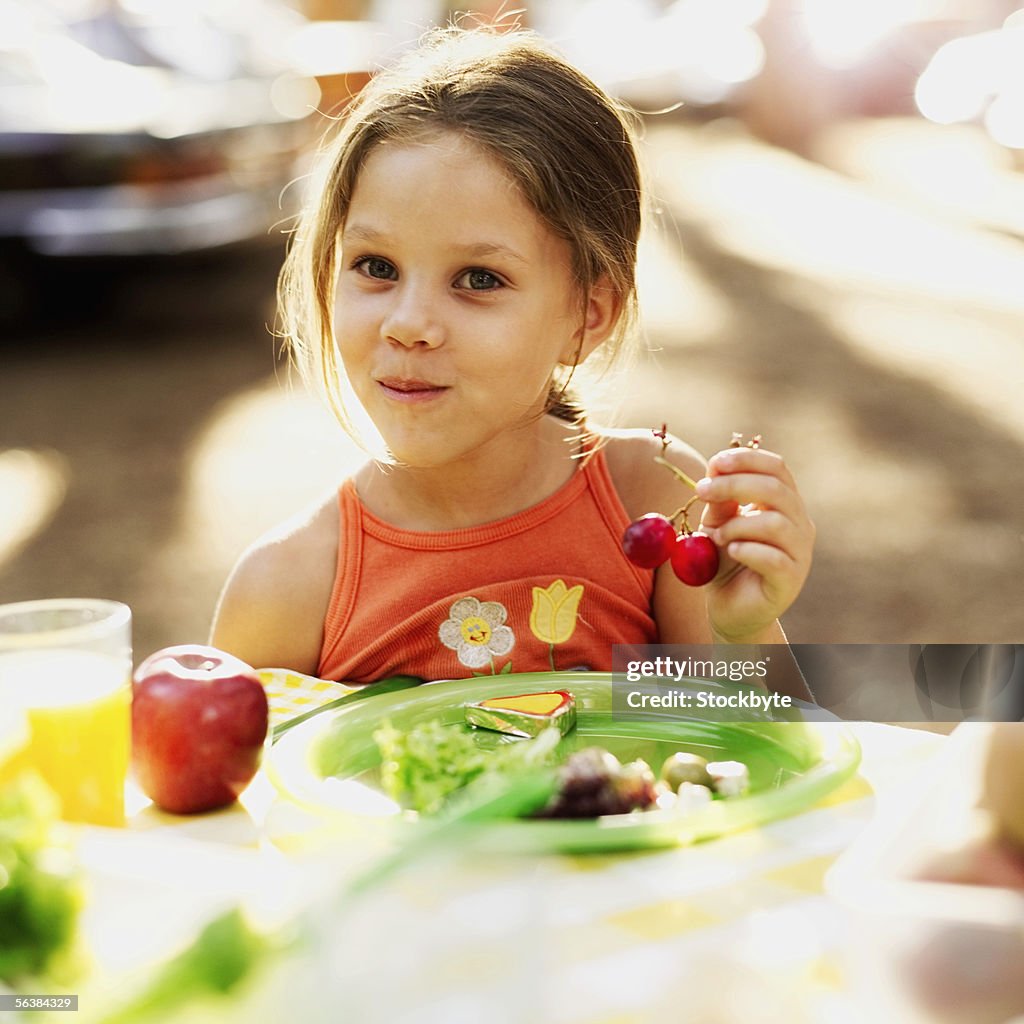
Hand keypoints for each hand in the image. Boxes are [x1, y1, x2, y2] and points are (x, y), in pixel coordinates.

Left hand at [694, 446, 813, 641]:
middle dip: (734, 484)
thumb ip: (720, 501)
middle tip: (702, 491)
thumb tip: (715, 469)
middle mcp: (799, 524)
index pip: (776, 468)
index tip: (715, 462)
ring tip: (717, 536)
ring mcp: (800, 552)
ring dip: (737, 524)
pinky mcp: (790, 580)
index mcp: (784, 503)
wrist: (730, 608)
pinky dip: (747, 550)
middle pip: (776, 489)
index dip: (747, 459)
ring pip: (775, 522)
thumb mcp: (717, 524)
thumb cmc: (726, 561)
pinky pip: (774, 558)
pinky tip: (731, 551)